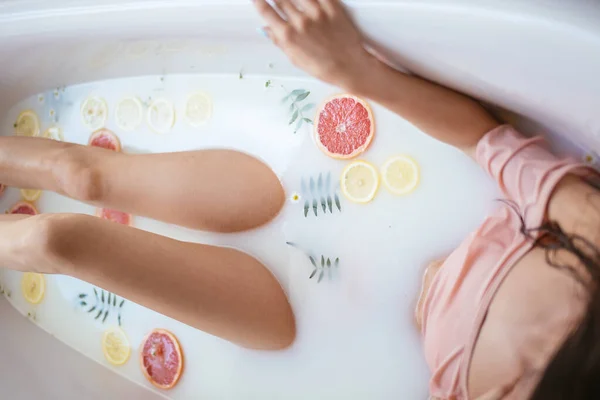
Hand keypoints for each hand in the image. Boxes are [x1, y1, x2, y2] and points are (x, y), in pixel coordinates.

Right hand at [253, 0, 376, 87]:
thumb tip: (265, 29)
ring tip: (292, 1)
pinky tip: (307, 0)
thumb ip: (279, 41)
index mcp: (288, 35)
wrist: (350, 66)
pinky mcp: (332, 7)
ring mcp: (317, 12)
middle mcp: (300, 21)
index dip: (258, 2)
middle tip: (277, 0)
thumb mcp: (295, 58)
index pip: (266, 11)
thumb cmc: (322, 67)